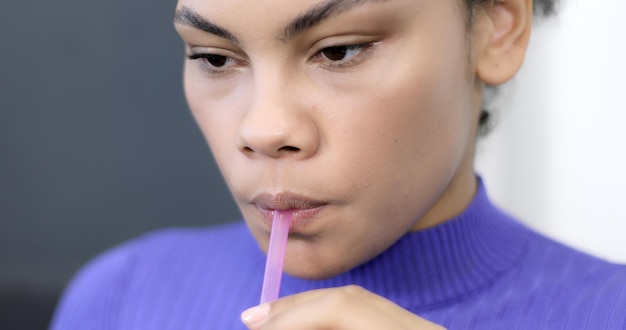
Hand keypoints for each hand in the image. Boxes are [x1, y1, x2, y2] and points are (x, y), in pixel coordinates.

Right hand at [241, 285, 445, 329]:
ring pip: (359, 303)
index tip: (256, 325)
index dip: (291, 315)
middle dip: (295, 307)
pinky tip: (309, 322)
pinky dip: (333, 317)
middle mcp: (423, 328)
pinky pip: (370, 315)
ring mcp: (424, 329)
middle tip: (254, 319)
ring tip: (275, 321)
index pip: (342, 307)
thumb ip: (322, 324)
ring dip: (311, 310)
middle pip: (350, 297)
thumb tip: (274, 324)